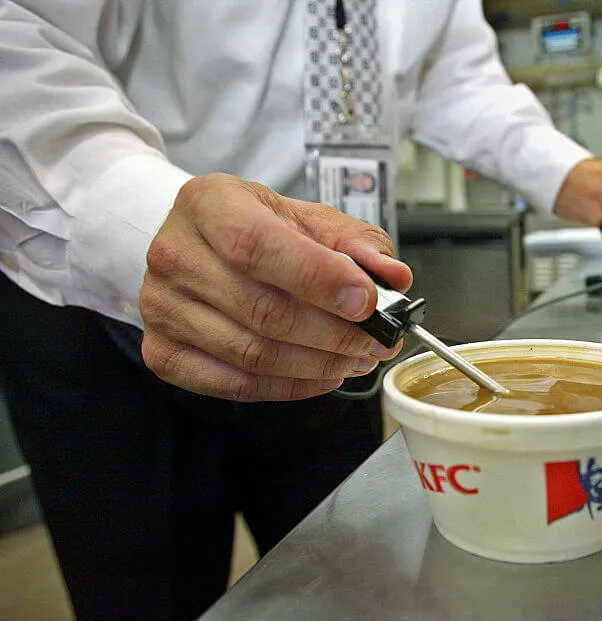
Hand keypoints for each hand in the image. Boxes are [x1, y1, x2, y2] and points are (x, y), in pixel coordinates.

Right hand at [139, 173, 412, 400]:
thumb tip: (394, 278)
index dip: (318, 279)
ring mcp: (160, 307)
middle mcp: (174, 253)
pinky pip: (233, 385)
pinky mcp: (162, 351)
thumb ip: (356, 243)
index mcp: (208, 203)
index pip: (257, 246)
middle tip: (377, 341)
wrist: (202, 243)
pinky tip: (322, 376)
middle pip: (262, 310)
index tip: (367, 301)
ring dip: (319, 365)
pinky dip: (288, 388)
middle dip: (334, 334)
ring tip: (357, 358)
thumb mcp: (309, 218)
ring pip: (252, 354)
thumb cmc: (258, 228)